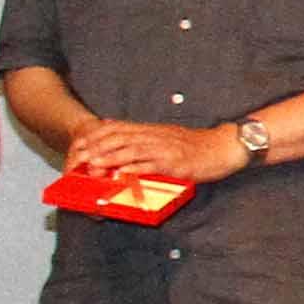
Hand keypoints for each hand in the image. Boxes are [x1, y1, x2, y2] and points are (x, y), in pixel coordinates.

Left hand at [70, 118, 240, 183]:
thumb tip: (129, 144)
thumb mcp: (169, 137)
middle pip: (120, 139)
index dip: (97, 136)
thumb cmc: (197, 146)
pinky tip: (122, 175)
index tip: (82, 144)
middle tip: (80, 156)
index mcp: (152, 131)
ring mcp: (164, 150)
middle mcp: (155, 137)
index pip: (118, 129)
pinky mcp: (174, 163)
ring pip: (131, 151)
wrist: (224, 147)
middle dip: (97, 148)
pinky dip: (134, 170)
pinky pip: (151, 166)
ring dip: (110, 158)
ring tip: (93, 165)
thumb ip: (149, 139)